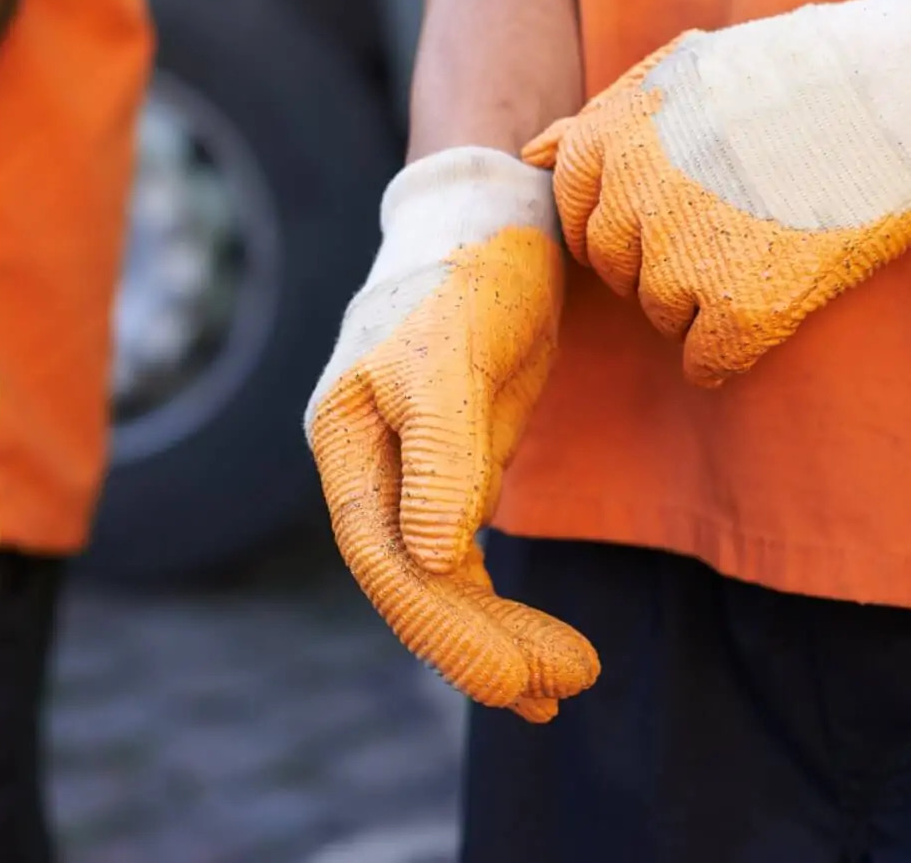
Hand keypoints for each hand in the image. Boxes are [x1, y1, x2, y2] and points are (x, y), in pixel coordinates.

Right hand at [306, 147, 598, 720]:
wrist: (496, 219)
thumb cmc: (467, 272)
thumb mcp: (454, 354)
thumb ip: (443, 455)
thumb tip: (435, 560)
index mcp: (345, 438)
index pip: (383, 555)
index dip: (442, 624)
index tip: (513, 677)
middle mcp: (367, 465)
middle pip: (412, 580)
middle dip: (478, 642)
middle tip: (556, 692)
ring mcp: (408, 471)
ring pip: (440, 579)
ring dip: (496, 635)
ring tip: (565, 686)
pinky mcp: (453, 468)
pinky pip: (465, 559)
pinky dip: (498, 605)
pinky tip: (540, 653)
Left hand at [525, 0, 910, 385]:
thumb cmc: (806, 72)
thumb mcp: (685, 69)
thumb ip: (602, 117)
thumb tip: (530, 152)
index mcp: (610, 138)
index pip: (578, 212)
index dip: (628, 219)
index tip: (675, 212)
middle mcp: (632, 199)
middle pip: (617, 268)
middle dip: (659, 260)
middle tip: (730, 233)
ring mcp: (684, 258)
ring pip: (661, 314)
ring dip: (701, 301)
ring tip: (767, 252)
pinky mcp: (744, 310)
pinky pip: (706, 362)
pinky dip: (731, 351)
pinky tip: (772, 309)